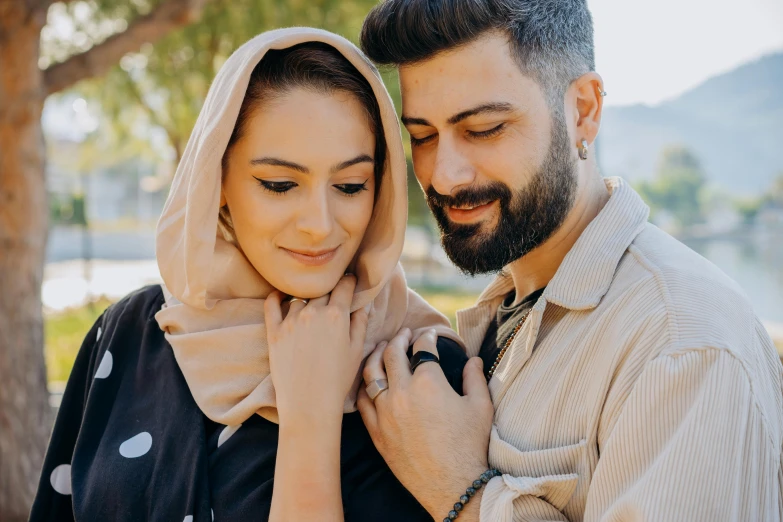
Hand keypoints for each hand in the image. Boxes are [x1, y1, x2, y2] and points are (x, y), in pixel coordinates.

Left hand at [265, 274, 368, 425]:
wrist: (309, 404)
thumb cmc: (337, 381)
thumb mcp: (357, 351)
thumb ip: (360, 323)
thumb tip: (361, 305)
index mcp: (337, 315)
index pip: (344, 286)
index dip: (349, 282)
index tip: (349, 281)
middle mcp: (314, 312)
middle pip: (322, 291)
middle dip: (329, 291)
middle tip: (331, 296)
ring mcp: (291, 320)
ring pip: (300, 298)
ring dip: (307, 300)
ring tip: (310, 307)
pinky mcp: (274, 331)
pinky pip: (272, 304)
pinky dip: (276, 297)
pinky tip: (280, 295)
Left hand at [357, 328, 493, 519]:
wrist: (453, 486)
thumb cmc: (471, 447)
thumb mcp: (481, 407)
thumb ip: (475, 378)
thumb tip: (473, 360)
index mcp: (429, 382)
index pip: (422, 347)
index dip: (427, 336)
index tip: (429, 334)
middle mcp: (402, 392)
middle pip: (392, 353)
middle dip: (399, 338)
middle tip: (404, 334)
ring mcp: (385, 413)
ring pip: (370, 373)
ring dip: (375, 356)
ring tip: (381, 349)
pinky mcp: (377, 432)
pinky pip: (362, 402)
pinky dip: (364, 386)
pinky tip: (369, 382)